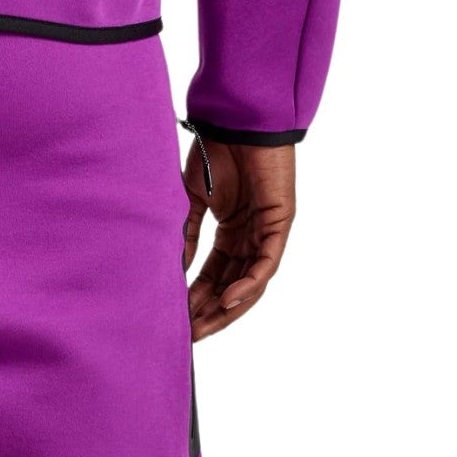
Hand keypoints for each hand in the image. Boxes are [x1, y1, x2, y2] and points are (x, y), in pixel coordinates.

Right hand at [182, 139, 295, 341]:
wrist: (236, 121)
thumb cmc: (215, 152)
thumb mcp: (191, 202)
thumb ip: (187, 236)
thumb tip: (176, 272)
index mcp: (230, 232)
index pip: (213, 276)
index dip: (196, 300)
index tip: (177, 321)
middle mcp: (250, 236)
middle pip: (232, 286)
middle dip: (210, 313)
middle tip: (189, 335)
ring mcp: (267, 231)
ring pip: (251, 282)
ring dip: (228, 307)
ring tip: (205, 325)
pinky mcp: (280, 223)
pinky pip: (266, 263)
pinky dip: (249, 283)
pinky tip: (228, 298)